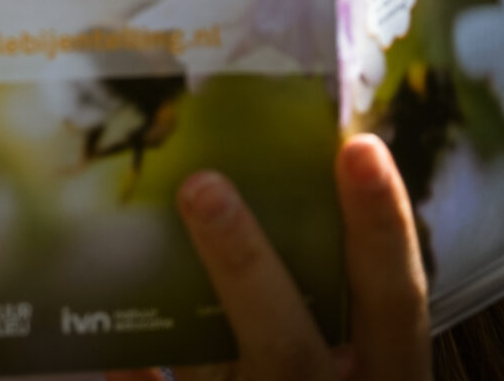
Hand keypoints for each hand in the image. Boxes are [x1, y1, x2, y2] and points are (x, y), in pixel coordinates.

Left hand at [112, 134, 429, 380]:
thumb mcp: (363, 365)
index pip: (397, 304)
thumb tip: (255, 191)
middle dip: (246, 266)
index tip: (359, 146)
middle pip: (288, 344)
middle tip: (200, 185)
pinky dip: (135, 375)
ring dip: (170, 327)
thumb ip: (331, 306)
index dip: (383, 229)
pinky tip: (106, 346)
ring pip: (212, 374)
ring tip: (119, 258)